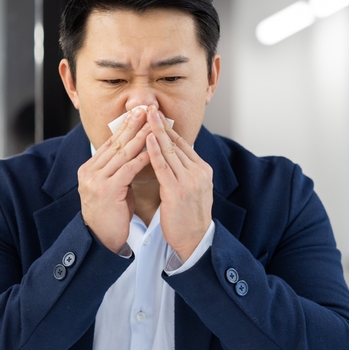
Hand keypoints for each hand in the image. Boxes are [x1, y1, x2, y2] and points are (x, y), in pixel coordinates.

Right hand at [77, 108, 151, 252]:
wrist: (102, 240)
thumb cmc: (112, 216)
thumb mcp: (112, 187)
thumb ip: (118, 170)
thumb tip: (133, 152)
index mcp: (89, 169)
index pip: (109, 143)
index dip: (124, 127)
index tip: (138, 114)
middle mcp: (89, 172)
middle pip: (114, 143)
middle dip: (132, 125)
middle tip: (145, 110)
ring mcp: (96, 181)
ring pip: (121, 153)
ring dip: (139, 137)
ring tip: (152, 124)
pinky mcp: (107, 191)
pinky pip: (127, 169)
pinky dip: (141, 158)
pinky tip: (152, 150)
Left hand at [145, 105, 213, 261]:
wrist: (195, 241)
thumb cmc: (188, 218)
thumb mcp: (191, 190)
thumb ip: (183, 173)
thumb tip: (171, 158)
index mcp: (202, 170)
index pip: (183, 144)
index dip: (168, 128)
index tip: (156, 115)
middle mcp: (198, 172)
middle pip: (176, 143)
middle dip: (161, 124)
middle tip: (150, 107)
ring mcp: (189, 181)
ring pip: (169, 150)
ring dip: (156, 131)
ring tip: (146, 115)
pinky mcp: (177, 191)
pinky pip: (164, 166)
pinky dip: (155, 150)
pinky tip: (147, 138)